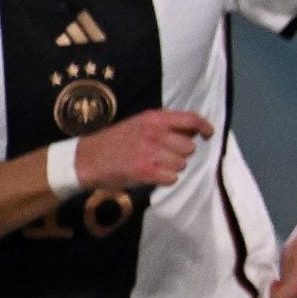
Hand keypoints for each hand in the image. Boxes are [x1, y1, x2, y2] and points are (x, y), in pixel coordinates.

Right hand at [74, 108, 211, 190]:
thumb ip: (166, 125)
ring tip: (156, 164)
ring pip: (182, 164)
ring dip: (173, 167)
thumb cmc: (117, 140)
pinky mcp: (146, 171)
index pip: (191, 119)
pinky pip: (172, 178)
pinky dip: (166, 179)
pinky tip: (153, 174)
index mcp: (154, 118)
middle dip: (181, 153)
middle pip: (189, 147)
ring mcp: (150, 153)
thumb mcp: (140, 123)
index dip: (205, 127)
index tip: (208, 135)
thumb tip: (194, 131)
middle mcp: (154, 133)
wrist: (88, 158)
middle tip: (166, 154)